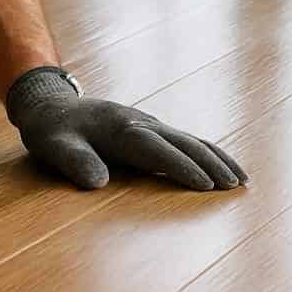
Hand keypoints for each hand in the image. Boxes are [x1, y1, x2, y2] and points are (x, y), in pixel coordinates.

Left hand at [6, 68, 246, 191]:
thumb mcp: (53, 146)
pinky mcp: (150, 129)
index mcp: (119, 128)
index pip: (156, 149)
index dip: (181, 166)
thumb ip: (73, 162)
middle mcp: (140, 123)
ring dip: (216, 157)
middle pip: (182, 142)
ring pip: (189, 139)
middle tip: (236, 187)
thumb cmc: (52, 130)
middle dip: (210, 163)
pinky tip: (222, 166)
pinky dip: (207, 152)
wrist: (50, 105)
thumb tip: (96, 183)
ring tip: (242, 180)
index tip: (206, 186)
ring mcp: (148, 124)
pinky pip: (185, 140)